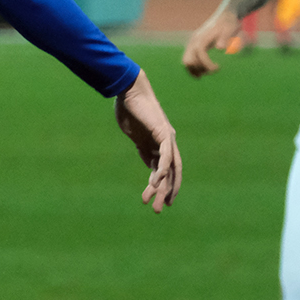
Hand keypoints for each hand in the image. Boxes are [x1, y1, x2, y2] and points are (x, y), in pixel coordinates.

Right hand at [114, 70, 181, 212]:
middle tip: (157, 210)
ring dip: (162, 187)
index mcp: (158, 144)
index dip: (163, 186)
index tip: (158, 200)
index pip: (164, 170)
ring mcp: (167, 139)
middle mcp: (167, 144)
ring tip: (154, 203)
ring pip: (169, 170)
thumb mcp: (134, 133)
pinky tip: (155, 183)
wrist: (130, 89)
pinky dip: (162, 171)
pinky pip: (165, 157)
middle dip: (164, 192)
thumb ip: (142, 147)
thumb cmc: (129, 107)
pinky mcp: (164, 134)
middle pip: (170, 174)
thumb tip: (148, 162)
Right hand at [183, 7, 240, 77]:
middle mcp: (194, 40)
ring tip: (210, 71)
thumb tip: (220, 48)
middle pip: (188, 60)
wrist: (224, 16)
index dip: (207, 63)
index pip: (199, 53)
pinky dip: (194, 68)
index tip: (218, 68)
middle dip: (201, 69)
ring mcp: (192, 44)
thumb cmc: (228, 24)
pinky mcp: (193, 46)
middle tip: (214, 70)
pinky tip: (204, 71)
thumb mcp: (229, 29)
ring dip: (197, 70)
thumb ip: (225, 38)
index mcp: (202, 37)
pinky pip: (188, 60)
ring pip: (186, 62)